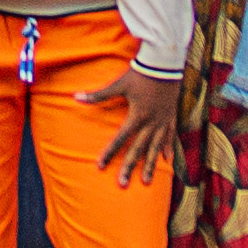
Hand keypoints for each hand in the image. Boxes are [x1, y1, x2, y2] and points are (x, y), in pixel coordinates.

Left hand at [100, 63, 190, 186]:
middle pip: (138, 150)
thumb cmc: (141, 73)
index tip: (100, 166)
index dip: (109, 153)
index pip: (120, 139)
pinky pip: (171, 137)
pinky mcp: (172, 117)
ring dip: (151, 166)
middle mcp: (151, 123)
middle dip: (129, 168)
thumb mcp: (119, 84)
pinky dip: (169, 149)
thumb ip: (98, 95)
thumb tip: (76, 97)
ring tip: (147, 182)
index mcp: (137, 116)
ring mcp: (163, 121)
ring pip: (156, 149)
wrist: (166, 63)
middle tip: (122, 184)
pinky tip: (168, 161)